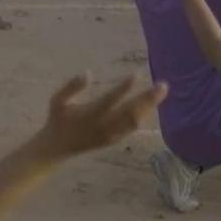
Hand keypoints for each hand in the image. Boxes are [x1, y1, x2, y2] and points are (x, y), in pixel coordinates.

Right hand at [37, 72, 167, 158]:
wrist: (58, 148)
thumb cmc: (58, 119)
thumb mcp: (57, 100)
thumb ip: (71, 86)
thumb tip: (87, 73)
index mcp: (89, 114)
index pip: (109, 99)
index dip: (123, 88)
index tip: (136, 74)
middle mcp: (102, 126)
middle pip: (130, 112)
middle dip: (148, 99)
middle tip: (163, 85)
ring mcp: (110, 135)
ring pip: (135, 121)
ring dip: (150, 107)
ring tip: (161, 92)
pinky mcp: (114, 140)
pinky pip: (132, 128)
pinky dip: (144, 115)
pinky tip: (151, 104)